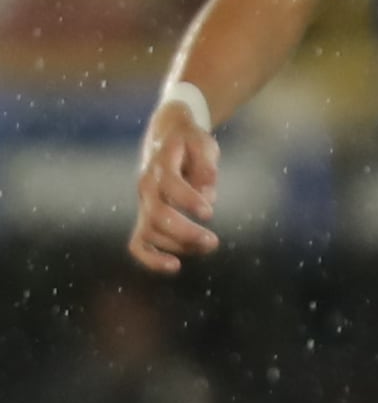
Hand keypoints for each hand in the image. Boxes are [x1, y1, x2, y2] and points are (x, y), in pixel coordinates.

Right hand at [128, 101, 218, 271]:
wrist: (166, 136)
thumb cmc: (190, 142)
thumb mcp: (203, 144)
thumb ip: (206, 165)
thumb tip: (208, 191)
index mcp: (161, 165)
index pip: (170, 184)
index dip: (188, 200)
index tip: (209, 213)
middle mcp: (147, 186)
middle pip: (157, 215)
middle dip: (184, 233)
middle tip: (213, 242)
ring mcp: (144, 203)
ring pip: (150, 231)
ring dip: (178, 245)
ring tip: (208, 245)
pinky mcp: (145, 216)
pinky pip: (139, 242)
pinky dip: (151, 257)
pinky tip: (173, 266)